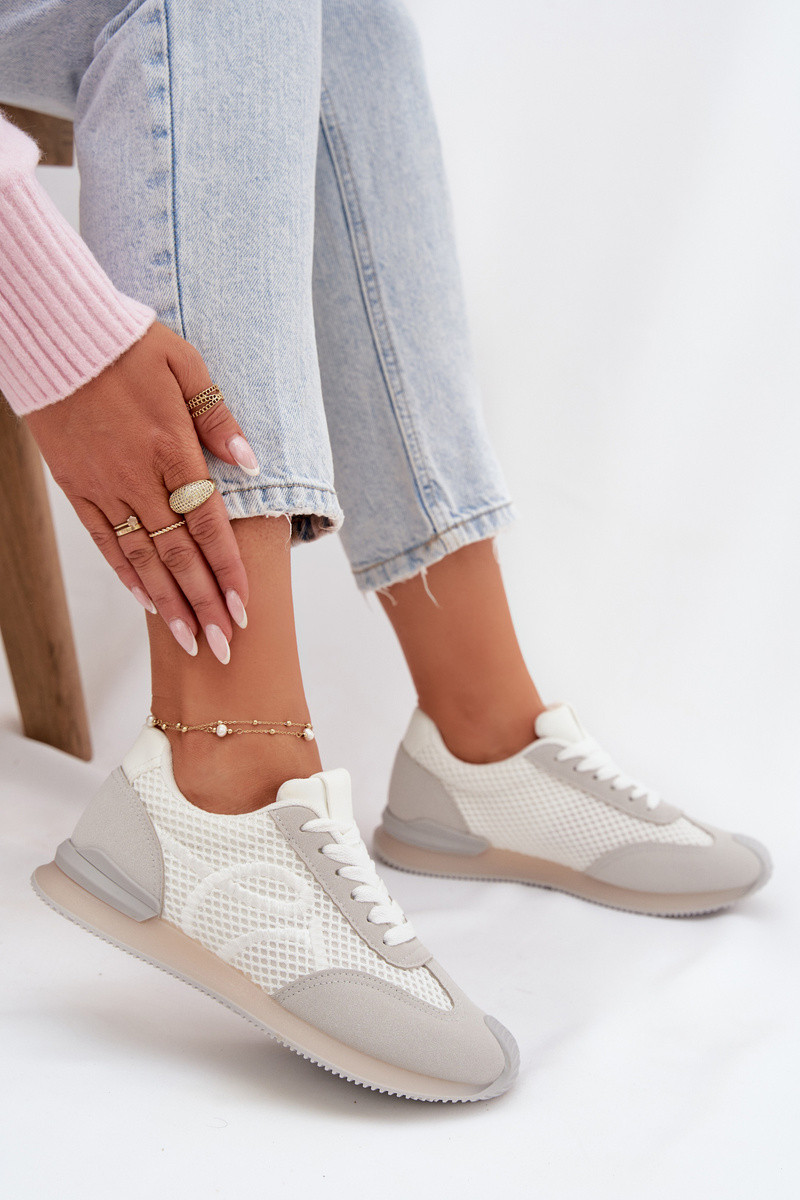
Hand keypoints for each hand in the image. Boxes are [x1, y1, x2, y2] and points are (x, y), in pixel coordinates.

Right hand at [25, 322, 257, 663]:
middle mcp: (140, 478)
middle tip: (224, 649)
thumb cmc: (129, 345)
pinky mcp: (77, 488)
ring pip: (142, 559)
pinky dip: (127, 574)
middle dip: (204, 605)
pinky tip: (146, 602)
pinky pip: (105, 540)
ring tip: (190, 641)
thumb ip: (218, 418)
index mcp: (173, 450)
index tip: (244, 611)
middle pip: (178, 555)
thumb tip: (250, 462)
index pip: (208, 525)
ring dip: (168, 604)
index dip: (227, 572)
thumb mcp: (186, 365)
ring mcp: (105, 487)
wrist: (57, 337)